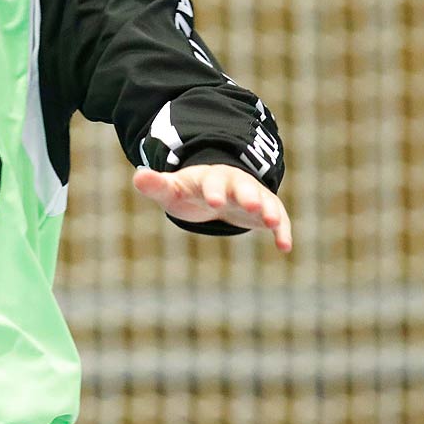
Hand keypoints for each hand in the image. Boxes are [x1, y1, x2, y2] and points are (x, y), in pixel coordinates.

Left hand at [132, 163, 292, 252]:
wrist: (215, 190)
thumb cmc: (191, 191)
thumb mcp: (173, 189)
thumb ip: (157, 184)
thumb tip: (138, 176)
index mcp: (211, 178)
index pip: (213, 181)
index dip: (214, 190)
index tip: (214, 201)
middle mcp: (236, 183)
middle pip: (243, 186)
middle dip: (248, 195)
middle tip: (252, 206)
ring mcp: (253, 195)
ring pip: (264, 200)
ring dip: (270, 209)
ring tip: (273, 223)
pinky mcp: (265, 211)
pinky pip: (278, 219)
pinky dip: (282, 231)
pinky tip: (285, 247)